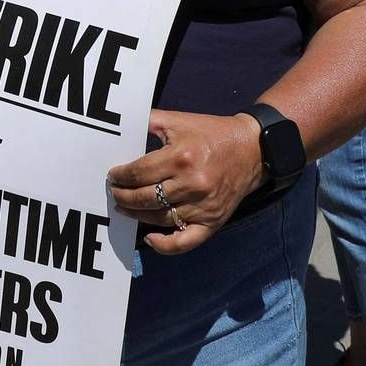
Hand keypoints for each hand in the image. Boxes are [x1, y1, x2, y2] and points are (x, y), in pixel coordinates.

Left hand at [106, 109, 267, 254]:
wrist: (253, 149)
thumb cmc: (211, 133)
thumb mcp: (178, 120)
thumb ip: (148, 121)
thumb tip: (121, 125)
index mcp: (181, 158)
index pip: (138, 173)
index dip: (120, 176)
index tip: (113, 176)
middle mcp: (192, 185)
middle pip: (145, 198)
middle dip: (123, 196)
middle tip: (114, 193)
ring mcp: (203, 206)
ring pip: (159, 218)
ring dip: (136, 215)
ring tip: (124, 208)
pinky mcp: (213, 221)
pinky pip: (186, 241)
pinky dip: (165, 245)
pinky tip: (150, 238)